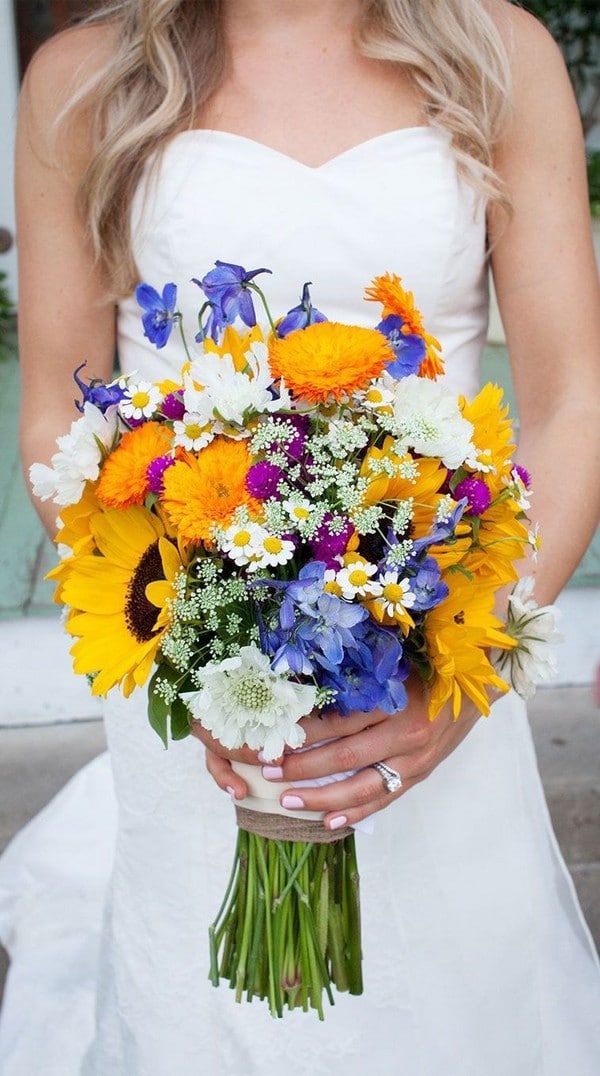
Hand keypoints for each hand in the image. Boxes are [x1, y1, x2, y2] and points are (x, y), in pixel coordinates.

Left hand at [199, 680, 481, 827]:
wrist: (480, 679)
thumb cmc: (429, 662)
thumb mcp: (393, 662)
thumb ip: (356, 676)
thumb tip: (302, 686)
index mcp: (397, 700)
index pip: (339, 722)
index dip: (302, 733)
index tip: (271, 737)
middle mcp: (407, 734)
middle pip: (344, 757)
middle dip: (301, 767)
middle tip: (267, 771)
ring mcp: (416, 759)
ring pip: (363, 787)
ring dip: (322, 797)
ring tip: (288, 801)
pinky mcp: (422, 773)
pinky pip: (385, 799)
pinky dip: (358, 812)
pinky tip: (331, 822)